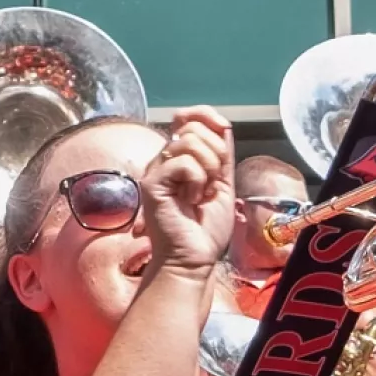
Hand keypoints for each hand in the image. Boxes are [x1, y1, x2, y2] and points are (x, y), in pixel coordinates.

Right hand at [141, 109, 236, 275]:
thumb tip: (222, 124)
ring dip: (208, 170)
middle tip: (212, 183)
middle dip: (216, 152)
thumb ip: (221, 154)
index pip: (188, 117)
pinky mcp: (152, 183)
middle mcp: (164, 161)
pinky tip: (190, 200)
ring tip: (200, 194)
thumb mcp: (222, 184)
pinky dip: (197, 181)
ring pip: (189, 141)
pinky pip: (184, 163)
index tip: (223, 131)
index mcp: (179, 159)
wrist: (193, 260)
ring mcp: (156, 171)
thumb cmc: (204, 230)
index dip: (207, 115)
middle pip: (193, 127)